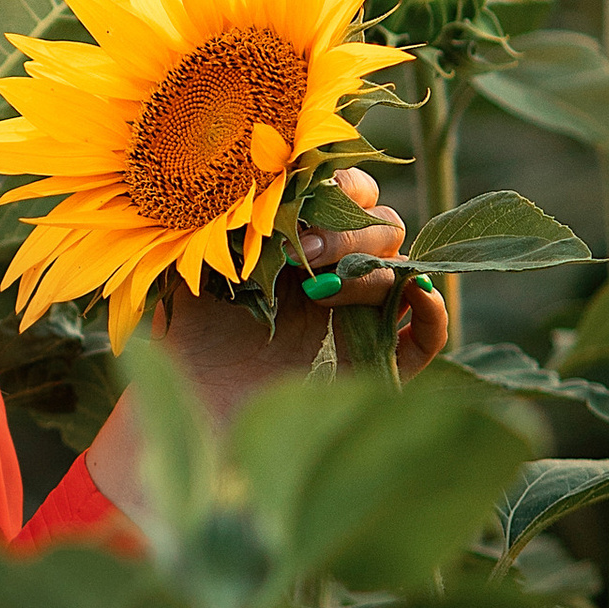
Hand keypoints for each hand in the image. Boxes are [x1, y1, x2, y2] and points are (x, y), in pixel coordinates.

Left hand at [82, 168, 447, 529]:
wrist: (180, 431)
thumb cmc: (176, 352)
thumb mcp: (192, 275)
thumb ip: (227, 226)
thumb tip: (254, 175)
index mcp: (290, 248)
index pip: (342, 193)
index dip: (332, 185)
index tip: (290, 200)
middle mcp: (329, 280)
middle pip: (378, 226)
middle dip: (346, 226)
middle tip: (299, 250)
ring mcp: (356, 325)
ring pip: (400, 271)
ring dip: (370, 264)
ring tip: (315, 286)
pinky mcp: (373, 373)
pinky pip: (425, 339)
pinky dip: (432, 313)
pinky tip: (415, 294)